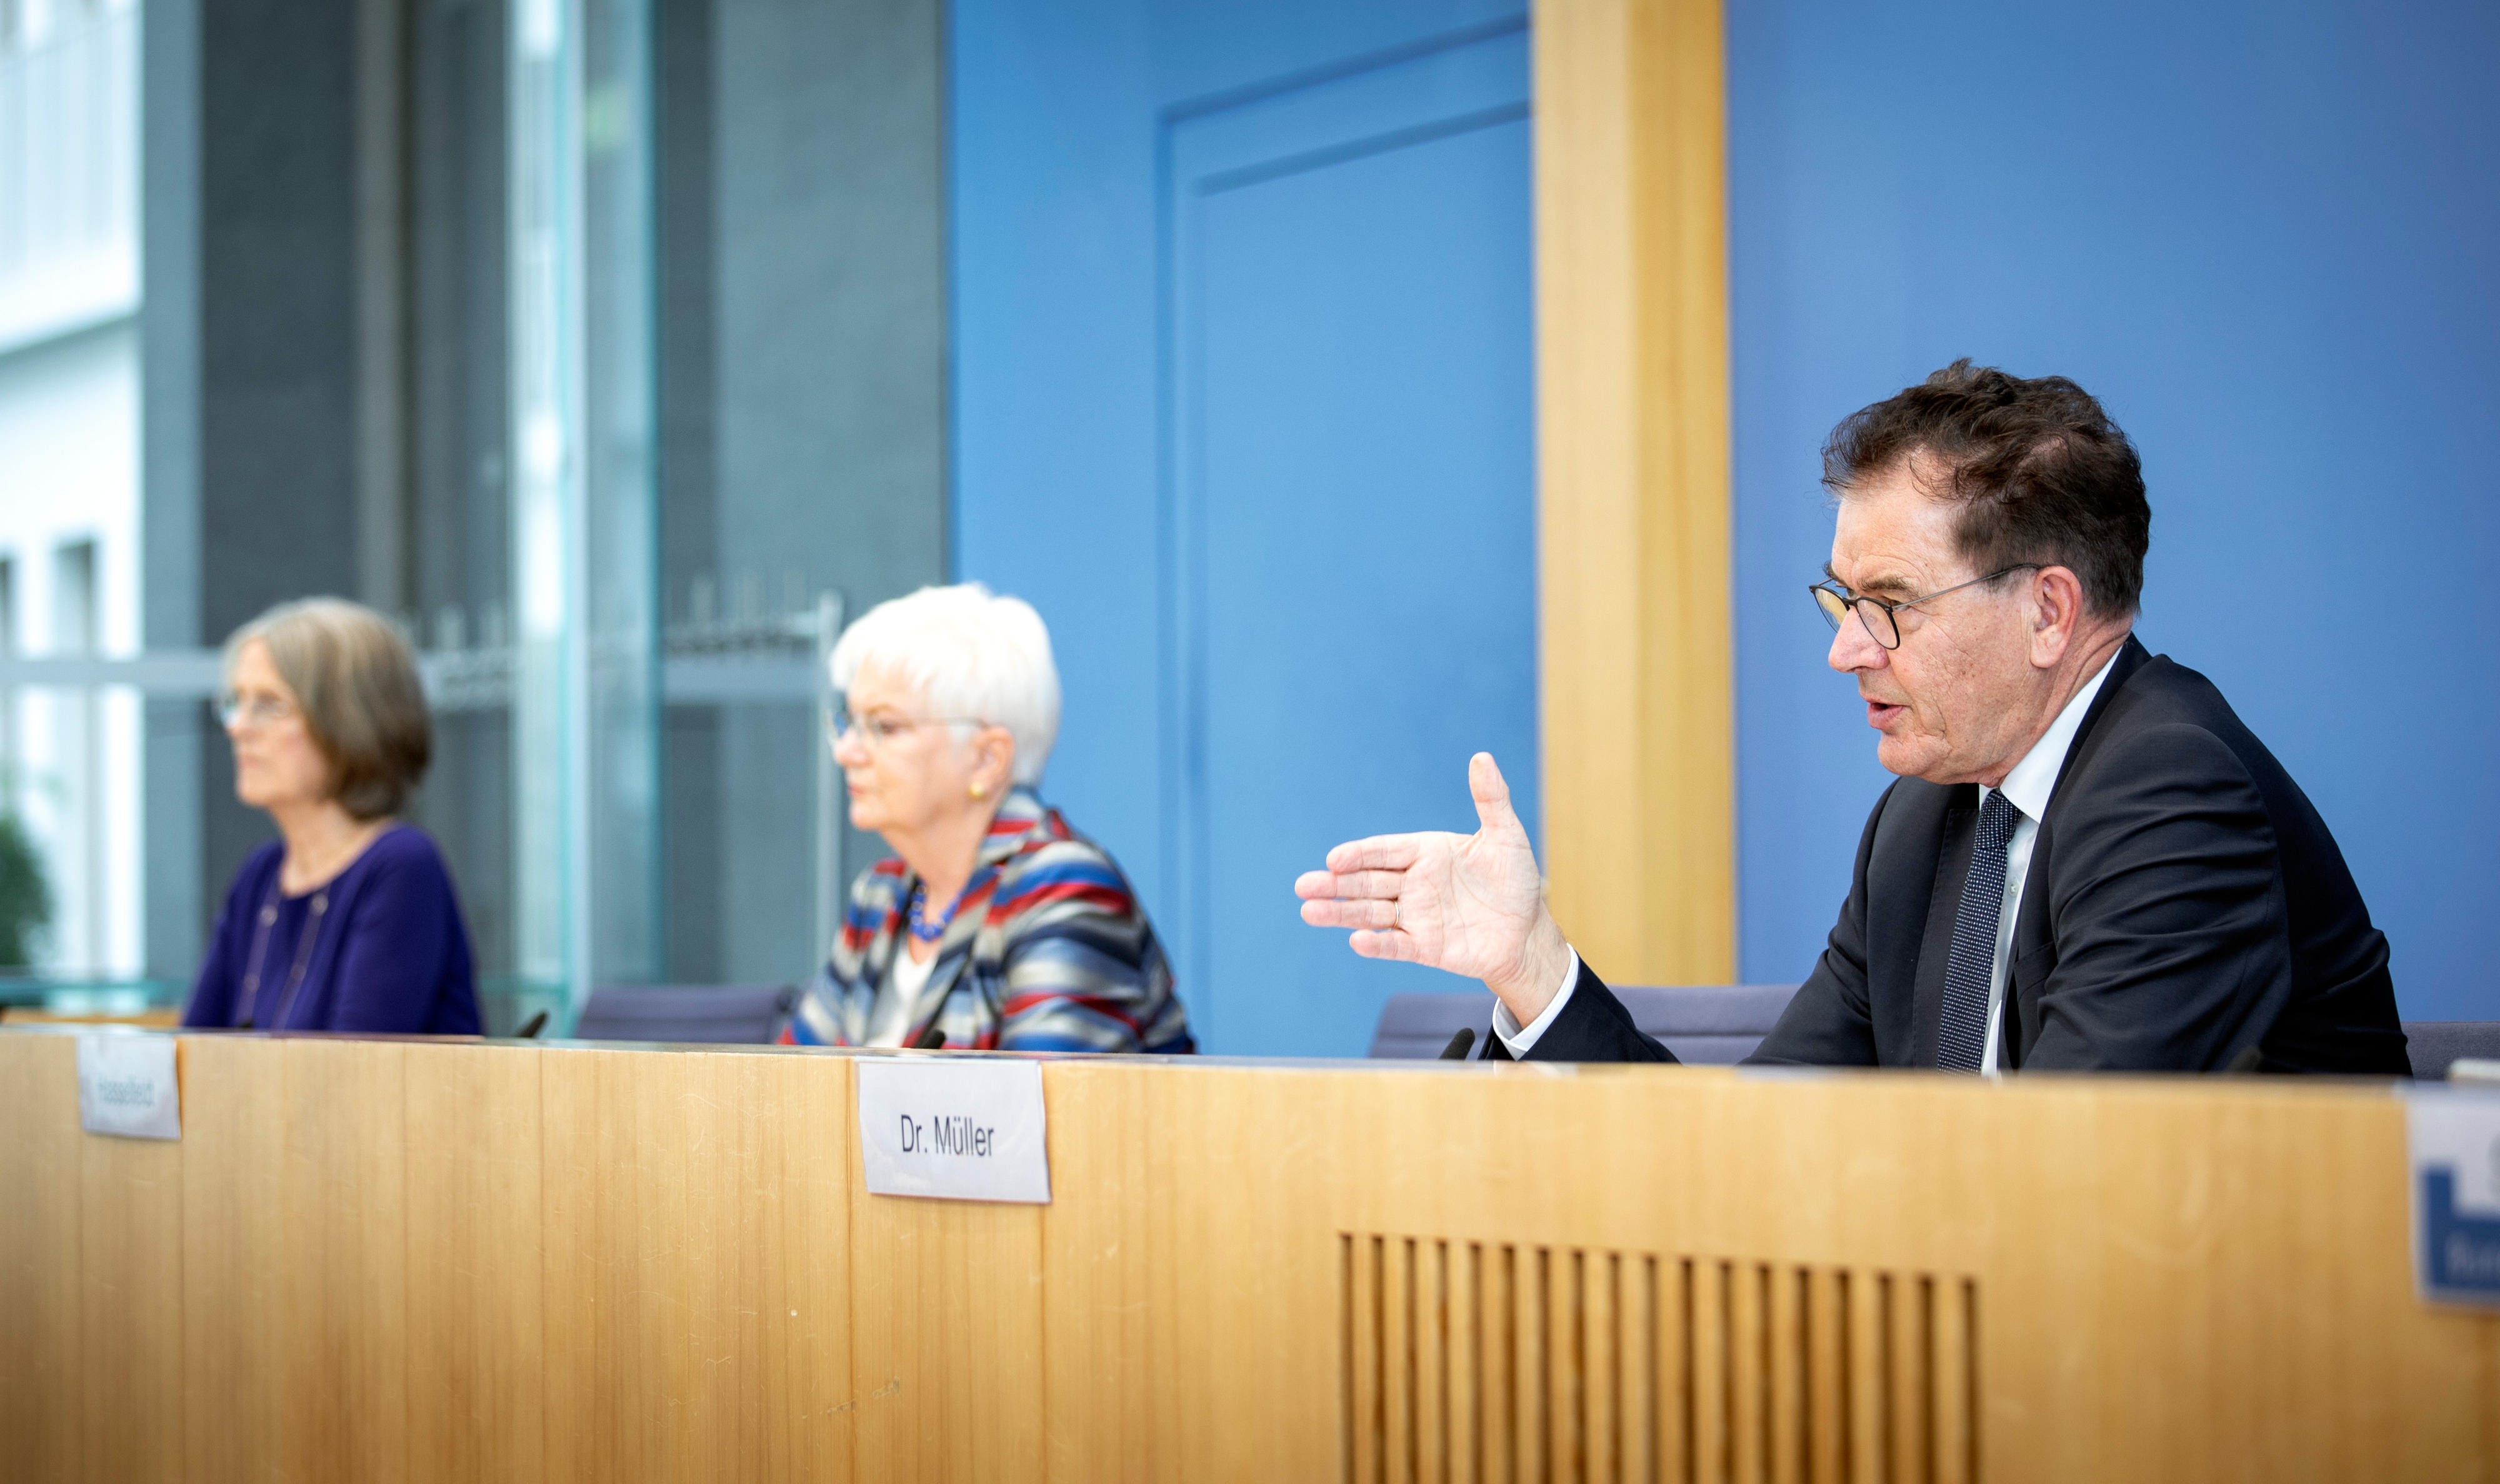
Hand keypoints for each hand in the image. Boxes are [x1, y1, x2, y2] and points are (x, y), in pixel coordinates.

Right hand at [1294, 753, 1571, 1023]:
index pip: (1383, 851)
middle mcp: (1413, 883)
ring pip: (1370, 913)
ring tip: (1308, 912)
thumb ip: (1491, 799)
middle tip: (1303, 886)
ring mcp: (1416, 916)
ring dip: (1341, 913)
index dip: (1358, 855)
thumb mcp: (1507, 836)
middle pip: (1366, 883)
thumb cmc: (1516, 880)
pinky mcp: (1424, 946)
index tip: (1334, 859)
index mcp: (1425, 853)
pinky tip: (1356, 941)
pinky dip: (1377, 944)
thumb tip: (1482, 757)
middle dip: (1335, 885)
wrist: (1528, 932)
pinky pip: (1396, 945)